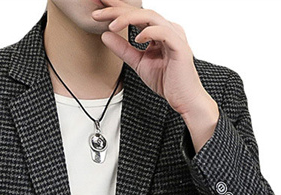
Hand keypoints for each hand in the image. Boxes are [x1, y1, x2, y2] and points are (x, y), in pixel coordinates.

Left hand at [91, 0, 217, 120]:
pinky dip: (149, 33)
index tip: (96, 9)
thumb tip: (105, 35)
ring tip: (111, 25)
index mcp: (158, 31)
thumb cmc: (166, 81)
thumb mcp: (138, 62)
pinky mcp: (179, 47)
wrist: (184, 99)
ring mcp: (174, 35)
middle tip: (97, 11)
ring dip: (129, 18)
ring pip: (150, 17)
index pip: (134, 16)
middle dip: (117, 9)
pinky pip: (163, 33)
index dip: (115, 10)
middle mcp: (166, 28)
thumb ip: (123, 49)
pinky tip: (137, 38)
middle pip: (139, 12)